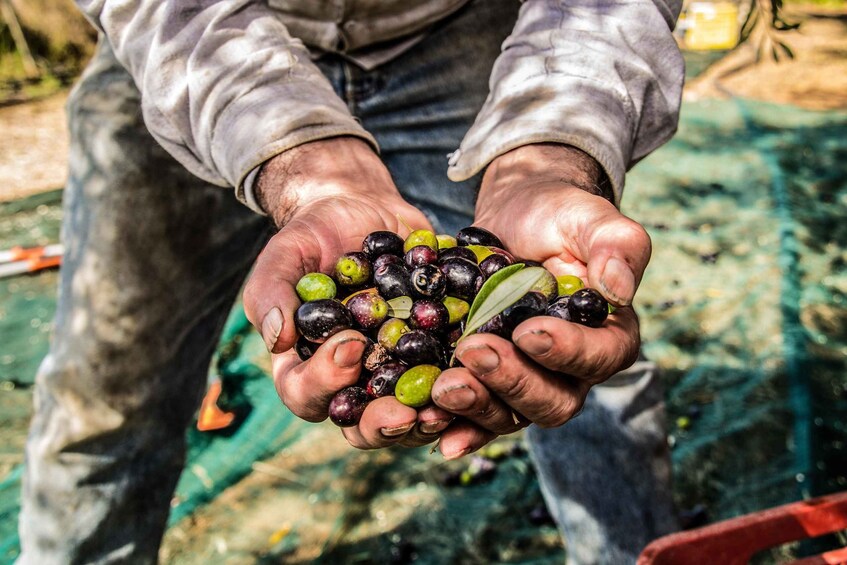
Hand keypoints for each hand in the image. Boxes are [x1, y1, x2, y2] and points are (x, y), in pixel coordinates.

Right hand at [243, 138, 454, 447]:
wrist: (365, 212)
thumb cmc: (315, 236)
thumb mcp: (286, 254)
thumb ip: (271, 292)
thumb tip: (276, 339)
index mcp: (308, 368)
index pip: (307, 395)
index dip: (327, 383)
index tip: (351, 347)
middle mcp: (353, 383)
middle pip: (363, 426)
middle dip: (384, 423)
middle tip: (407, 411)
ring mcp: (397, 374)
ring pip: (412, 416)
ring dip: (429, 418)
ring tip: (448, 404)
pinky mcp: (435, 357)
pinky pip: (451, 382)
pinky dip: (466, 384)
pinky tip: (483, 372)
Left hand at [431, 144, 650, 456]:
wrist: (516, 217)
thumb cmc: (560, 215)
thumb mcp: (591, 218)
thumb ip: (616, 246)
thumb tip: (619, 288)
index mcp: (609, 336)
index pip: (599, 357)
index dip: (567, 351)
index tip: (529, 330)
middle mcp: (572, 371)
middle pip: (554, 400)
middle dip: (513, 381)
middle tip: (474, 351)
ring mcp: (527, 381)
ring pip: (511, 415)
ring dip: (477, 406)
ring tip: (443, 387)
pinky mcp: (488, 382)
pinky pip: (475, 415)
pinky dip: (456, 424)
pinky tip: (431, 426)